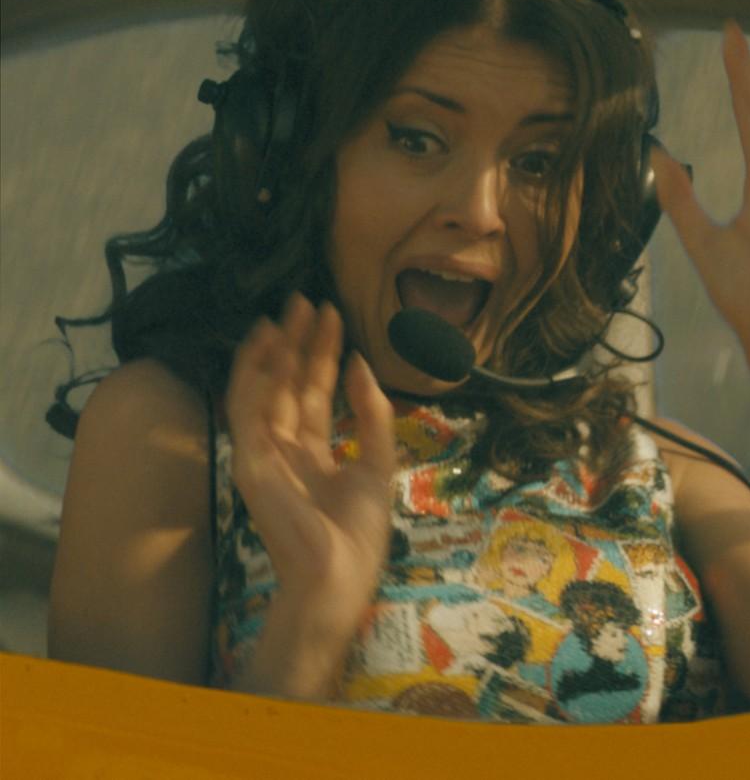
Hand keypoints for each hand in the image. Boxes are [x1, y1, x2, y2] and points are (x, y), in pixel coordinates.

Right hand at [225, 294, 398, 634]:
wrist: (340, 574)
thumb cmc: (359, 533)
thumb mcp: (378, 463)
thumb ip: (372, 415)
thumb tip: (360, 364)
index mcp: (311, 453)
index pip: (314, 393)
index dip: (322, 354)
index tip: (332, 315)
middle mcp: (282, 449)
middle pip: (287, 384)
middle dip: (296, 342)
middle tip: (304, 299)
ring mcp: (262, 456)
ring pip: (262, 390)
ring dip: (272, 350)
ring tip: (286, 312)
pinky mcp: (249, 463)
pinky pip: (248, 411)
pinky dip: (256, 376)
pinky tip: (269, 346)